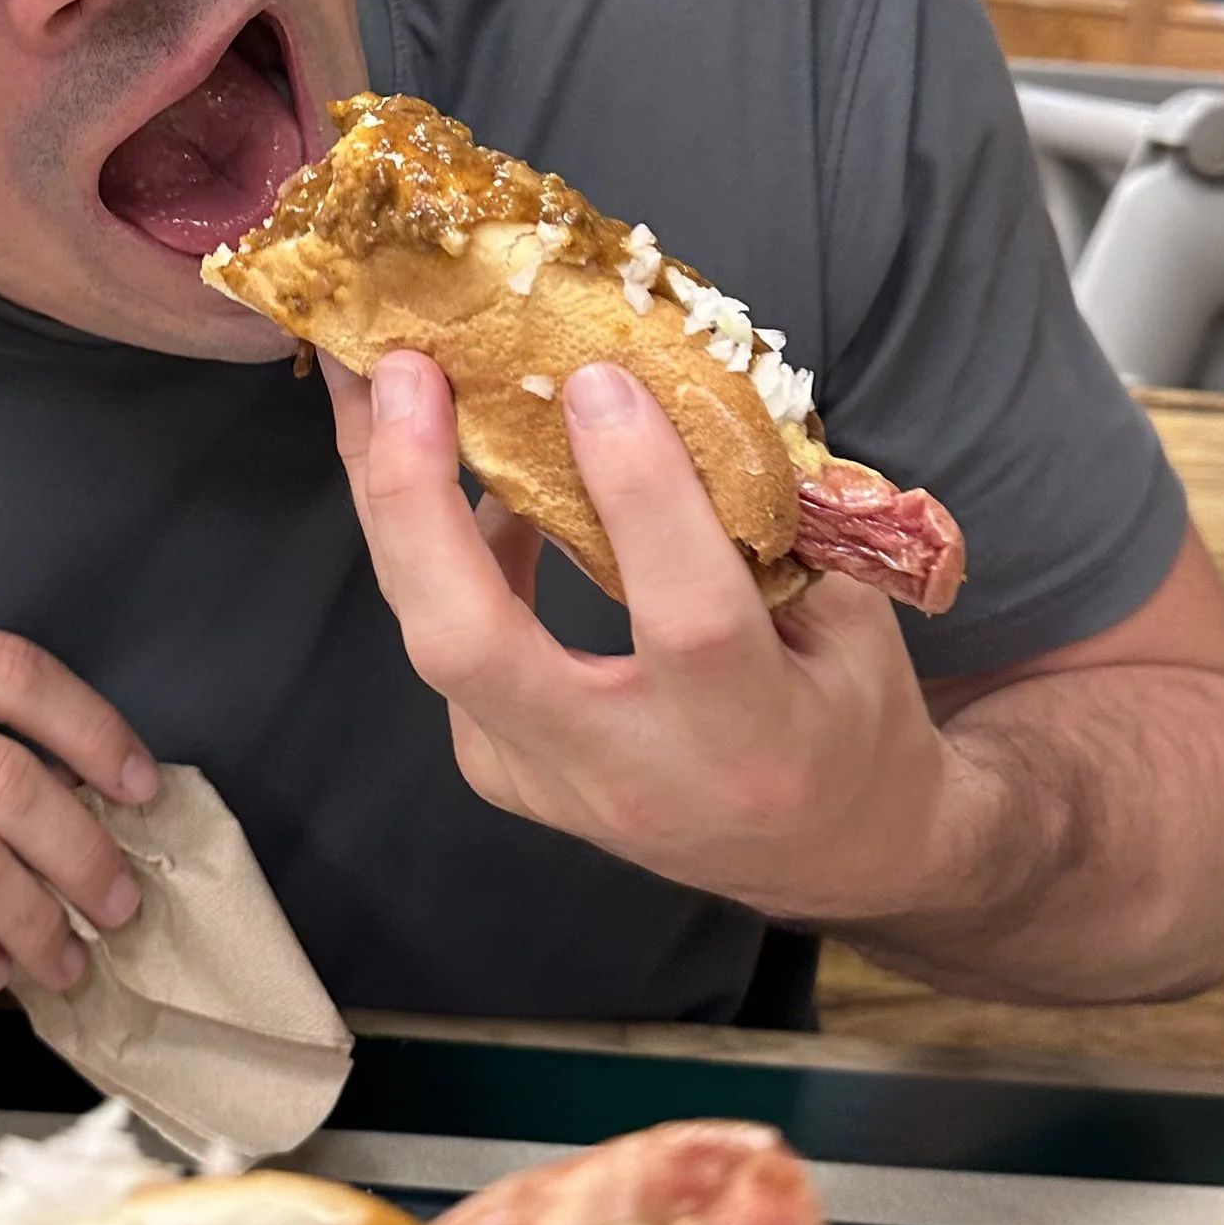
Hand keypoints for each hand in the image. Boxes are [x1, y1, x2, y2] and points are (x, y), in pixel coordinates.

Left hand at [326, 350, 980, 925]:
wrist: (823, 853)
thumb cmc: (846, 715)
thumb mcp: (853, 619)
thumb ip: (773, 522)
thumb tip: (669, 383)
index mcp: (750, 737)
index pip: (684, 616)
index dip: (638, 492)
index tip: (598, 378)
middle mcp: (629, 774)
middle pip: (473, 645)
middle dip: (418, 500)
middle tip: (407, 371)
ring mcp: (546, 783)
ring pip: (432, 636)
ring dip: (391, 497)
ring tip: (370, 377)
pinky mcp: (502, 771)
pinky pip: (445, 638)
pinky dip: (431, 540)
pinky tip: (430, 451)